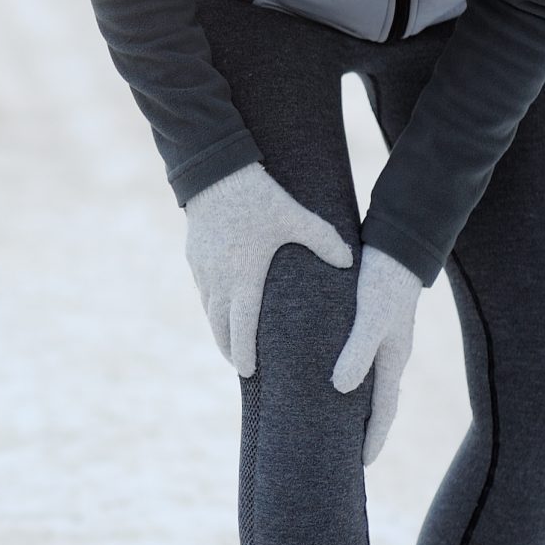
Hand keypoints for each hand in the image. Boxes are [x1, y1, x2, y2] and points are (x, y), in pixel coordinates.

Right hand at [181, 163, 352, 377]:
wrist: (214, 171)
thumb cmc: (257, 197)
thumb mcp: (295, 217)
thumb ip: (324, 241)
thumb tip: (349, 263)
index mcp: (244, 277)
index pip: (240, 328)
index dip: (243, 353)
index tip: (248, 372)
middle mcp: (218, 279)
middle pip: (219, 327)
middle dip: (229, 349)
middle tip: (242, 367)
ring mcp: (202, 268)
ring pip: (208, 310)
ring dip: (219, 329)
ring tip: (232, 342)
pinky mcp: (194, 256)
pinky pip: (203, 290)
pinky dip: (212, 306)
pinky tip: (222, 305)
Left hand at [332, 246, 425, 464]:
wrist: (397, 242)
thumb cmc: (384, 279)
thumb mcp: (371, 316)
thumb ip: (357, 350)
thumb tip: (339, 389)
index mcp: (392, 360)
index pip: (383, 411)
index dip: (372, 438)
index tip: (361, 465)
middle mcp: (387, 354)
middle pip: (375, 401)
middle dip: (361, 429)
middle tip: (343, 454)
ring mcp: (379, 338)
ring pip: (364, 381)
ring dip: (351, 404)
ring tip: (330, 422)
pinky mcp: (367, 322)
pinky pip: (354, 358)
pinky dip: (343, 374)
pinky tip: (324, 375)